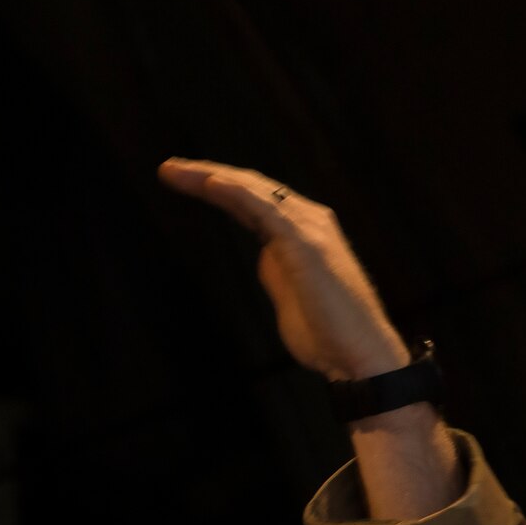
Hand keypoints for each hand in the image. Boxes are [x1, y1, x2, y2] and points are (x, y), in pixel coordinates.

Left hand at [157, 157, 410, 380]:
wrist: (358, 355)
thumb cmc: (326, 331)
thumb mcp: (291, 291)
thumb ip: (276, 269)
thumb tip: (264, 257)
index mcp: (297, 232)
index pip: (251, 199)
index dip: (215, 186)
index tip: (179, 180)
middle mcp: (305, 221)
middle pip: (249, 188)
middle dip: (206, 175)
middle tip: (167, 168)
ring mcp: (307, 230)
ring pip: (254, 192)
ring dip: (213, 178)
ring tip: (177, 170)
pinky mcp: (306, 246)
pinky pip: (267, 212)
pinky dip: (239, 195)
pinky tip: (213, 184)